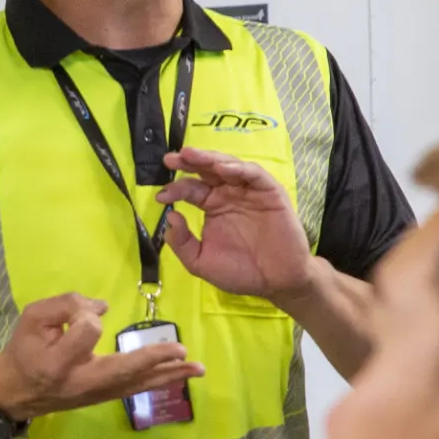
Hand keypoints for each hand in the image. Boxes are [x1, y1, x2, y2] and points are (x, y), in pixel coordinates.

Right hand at [0, 292, 204, 421]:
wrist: (15, 393)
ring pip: (137, 384)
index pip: (86, 333)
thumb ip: (65, 305)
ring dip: (168, 375)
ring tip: (197, 368)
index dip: (86, 315)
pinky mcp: (104, 397)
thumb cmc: (23, 351)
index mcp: (57, 362)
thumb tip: (103, 308)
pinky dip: (160, 381)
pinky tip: (180, 376)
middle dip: (153, 360)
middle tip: (182, 351)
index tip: (79, 312)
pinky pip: (136, 389)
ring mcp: (96, 395)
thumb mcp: (32, 318)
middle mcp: (81, 383)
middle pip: (122, 371)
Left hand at [158, 147, 311, 301]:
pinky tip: (223, 169)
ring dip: (210, 158)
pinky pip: (254, 175)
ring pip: (228, 166)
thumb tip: (169, 217)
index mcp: (212, 206)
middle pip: (207, 170)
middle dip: (189, 162)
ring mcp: (249, 191)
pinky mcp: (270, 193)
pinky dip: (239, 169)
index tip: (161, 196)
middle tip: (170, 159)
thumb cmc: (241, 271)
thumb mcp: (201, 262)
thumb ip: (182, 243)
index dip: (175, 188)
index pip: (190, 188)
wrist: (277, 283)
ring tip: (191, 155)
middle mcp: (229, 194)